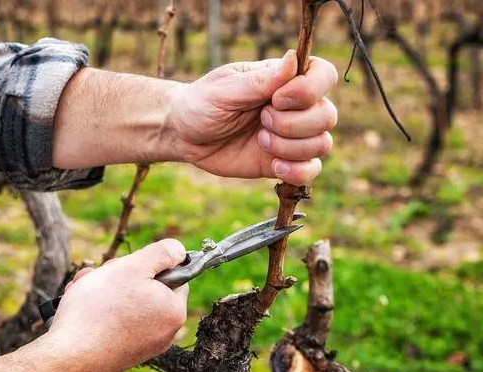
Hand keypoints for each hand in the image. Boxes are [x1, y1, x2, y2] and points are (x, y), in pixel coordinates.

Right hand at [45, 239, 188, 371]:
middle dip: (118, 277)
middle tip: (95, 277)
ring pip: (125, 304)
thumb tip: (179, 251)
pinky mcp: (122, 355)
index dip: (146, 264)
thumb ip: (162, 254)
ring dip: (102, 291)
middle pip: (146, 289)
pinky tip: (79, 311)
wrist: (67, 358)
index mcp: (175, 311)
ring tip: (80, 292)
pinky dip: (98, 313)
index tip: (124, 266)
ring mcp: (143, 347)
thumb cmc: (100, 309)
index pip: (172, 276)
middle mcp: (164, 333)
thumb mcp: (134, 267)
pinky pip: (115, 323)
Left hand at [167, 50, 338, 185]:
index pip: (323, 75)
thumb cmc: (201, 104)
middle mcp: (294, 107)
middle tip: (261, 121)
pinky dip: (297, 171)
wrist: (184, 137)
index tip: (276, 99)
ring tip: (260, 141)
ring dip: (290, 147)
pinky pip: (311, 170)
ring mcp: (291, 136)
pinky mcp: (283, 161)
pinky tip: (273, 166)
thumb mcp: (224, 90)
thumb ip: (260, 81)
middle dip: (293, 124)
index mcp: (283, 79)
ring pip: (322, 144)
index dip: (310, 90)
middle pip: (327, 114)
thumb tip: (294, 59)